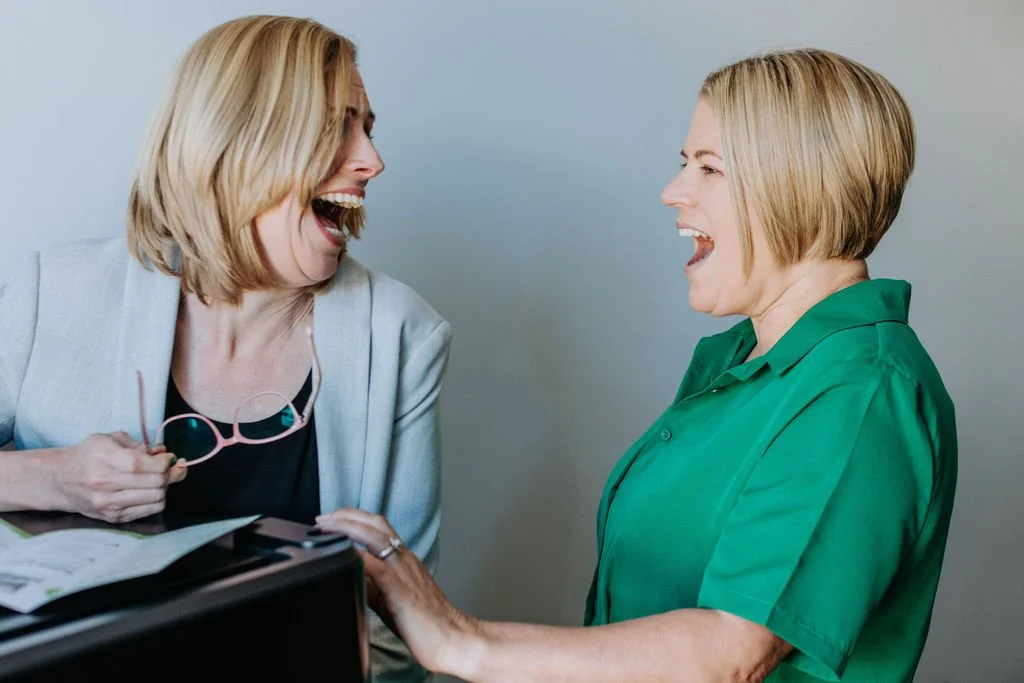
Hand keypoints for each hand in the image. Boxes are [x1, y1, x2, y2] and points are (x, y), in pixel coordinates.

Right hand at [57, 431, 185, 522]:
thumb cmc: (89, 456)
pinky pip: (149, 510)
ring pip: (156, 497)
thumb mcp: (109, 439)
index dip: (163, 462)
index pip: (141, 464)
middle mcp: (103, 483)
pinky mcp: (113, 517)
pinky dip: (157, 499)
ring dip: (165, 487)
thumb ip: (139, 444)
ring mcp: (108, 503)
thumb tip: (164, 452)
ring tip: (160, 478)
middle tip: (174, 467)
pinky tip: (151, 490)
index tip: (169, 458)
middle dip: (171, 473)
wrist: (62, 480)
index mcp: (102, 458)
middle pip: (154, 482)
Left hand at [316, 508, 479, 674]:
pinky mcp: (400, 588)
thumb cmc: (427, 622)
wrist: (453, 638)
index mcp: (404, 559)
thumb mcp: (394, 597)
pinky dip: (358, 556)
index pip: (379, 527)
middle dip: (346, 515)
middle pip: (375, 523)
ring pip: (375, 536)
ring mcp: (403, 570)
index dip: (354, 518)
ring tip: (327, 527)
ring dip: (347, 527)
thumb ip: (374, 584)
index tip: (333, 519)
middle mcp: (404, 558)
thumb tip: (354, 574)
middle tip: (323, 518)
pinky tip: (342, 553)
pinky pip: (376, 566)